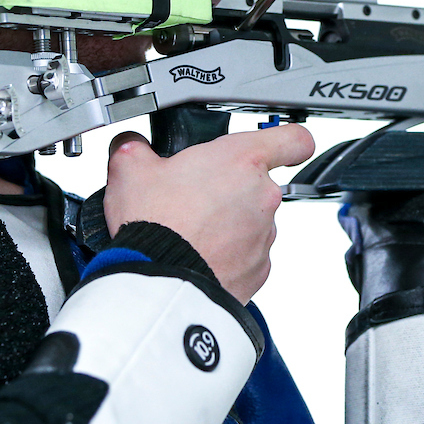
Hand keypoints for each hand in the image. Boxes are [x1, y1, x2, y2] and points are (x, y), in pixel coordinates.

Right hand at [105, 125, 314, 303]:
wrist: (159, 284)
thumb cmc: (155, 224)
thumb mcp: (129, 169)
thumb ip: (135, 146)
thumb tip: (131, 146)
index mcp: (241, 160)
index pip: (294, 139)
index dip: (288, 139)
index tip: (278, 144)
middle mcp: (262, 197)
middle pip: (258, 183)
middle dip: (228, 187)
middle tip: (191, 196)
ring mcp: (264, 237)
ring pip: (251, 221)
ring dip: (226, 223)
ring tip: (187, 230)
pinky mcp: (258, 271)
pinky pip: (245, 255)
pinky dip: (225, 255)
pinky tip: (194, 255)